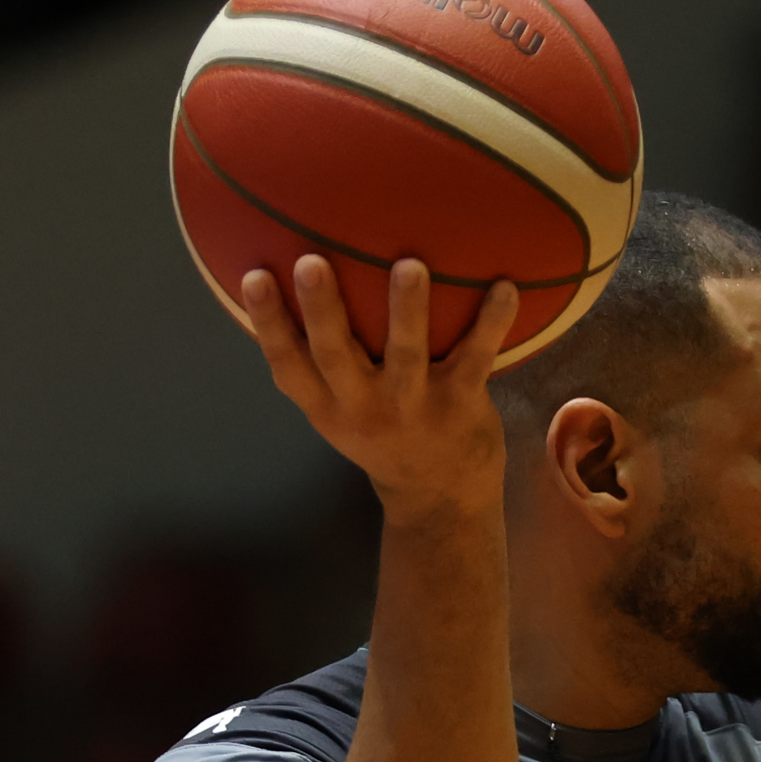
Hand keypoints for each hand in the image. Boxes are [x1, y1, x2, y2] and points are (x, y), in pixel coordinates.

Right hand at [240, 255, 519, 516]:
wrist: (440, 499)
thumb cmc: (383, 434)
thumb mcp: (338, 413)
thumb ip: (317, 367)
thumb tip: (285, 289)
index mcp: (328, 408)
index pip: (287, 365)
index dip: (268, 324)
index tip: (255, 275)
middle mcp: (365, 409)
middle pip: (336, 356)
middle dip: (323, 311)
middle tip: (311, 262)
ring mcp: (414, 407)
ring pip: (407, 356)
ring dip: (408, 311)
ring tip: (409, 266)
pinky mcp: (461, 405)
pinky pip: (476, 358)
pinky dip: (491, 323)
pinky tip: (506, 286)